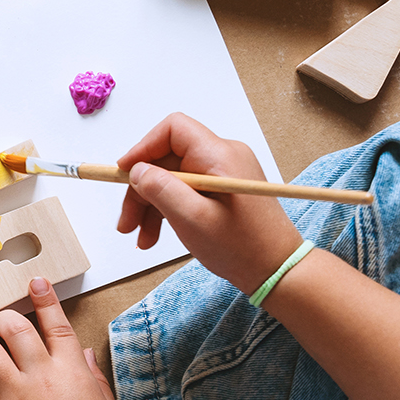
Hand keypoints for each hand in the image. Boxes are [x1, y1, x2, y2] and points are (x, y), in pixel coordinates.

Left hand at [0, 279, 126, 399]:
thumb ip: (92, 380)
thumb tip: (82, 356)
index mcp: (72, 373)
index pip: (55, 325)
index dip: (44, 300)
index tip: (33, 282)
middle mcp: (40, 378)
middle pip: (15, 330)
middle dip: (6, 319)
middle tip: (1, 320)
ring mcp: (13, 398)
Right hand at [116, 113, 304, 293]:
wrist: (276, 269)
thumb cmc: (242, 247)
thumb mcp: (192, 219)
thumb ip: (161, 189)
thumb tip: (136, 170)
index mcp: (220, 156)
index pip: (173, 130)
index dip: (142, 148)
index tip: (123, 173)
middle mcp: (223, 157)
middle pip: (166, 160)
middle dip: (141, 189)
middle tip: (126, 223)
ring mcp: (223, 174)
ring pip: (171, 178)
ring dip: (150, 206)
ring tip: (140, 237)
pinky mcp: (222, 189)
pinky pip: (185, 191)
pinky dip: (166, 210)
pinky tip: (155, 235)